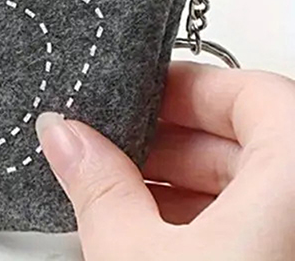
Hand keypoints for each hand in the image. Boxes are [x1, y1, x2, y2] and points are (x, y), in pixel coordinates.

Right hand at [36, 62, 294, 260]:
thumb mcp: (139, 257)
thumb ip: (99, 185)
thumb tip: (64, 135)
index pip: (251, 90)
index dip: (181, 88)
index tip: (133, 97)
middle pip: (252, 139)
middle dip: (171, 143)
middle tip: (113, 148)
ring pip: (260, 189)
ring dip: (188, 187)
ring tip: (123, 200)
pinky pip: (269, 229)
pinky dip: (217, 225)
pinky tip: (158, 240)